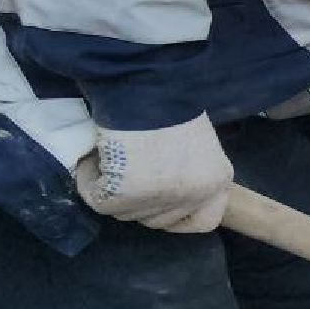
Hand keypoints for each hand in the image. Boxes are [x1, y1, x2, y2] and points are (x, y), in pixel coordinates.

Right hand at [75, 114, 231, 231]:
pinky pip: (99, 202)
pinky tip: (95, 157)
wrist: (145, 87)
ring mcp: (161, 198)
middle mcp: (196, 195)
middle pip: (158, 220)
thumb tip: (161, 190)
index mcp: (218, 181)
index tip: (158, 203)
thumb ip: (188, 173)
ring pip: (126, 213)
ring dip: (114, 190)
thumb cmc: (170, 106)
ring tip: (114, 156)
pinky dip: (90, 182)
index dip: (178, 217)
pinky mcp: (125, 195)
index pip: (204, 221)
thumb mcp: (196, 145)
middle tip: (128, 170)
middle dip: (139, 201)